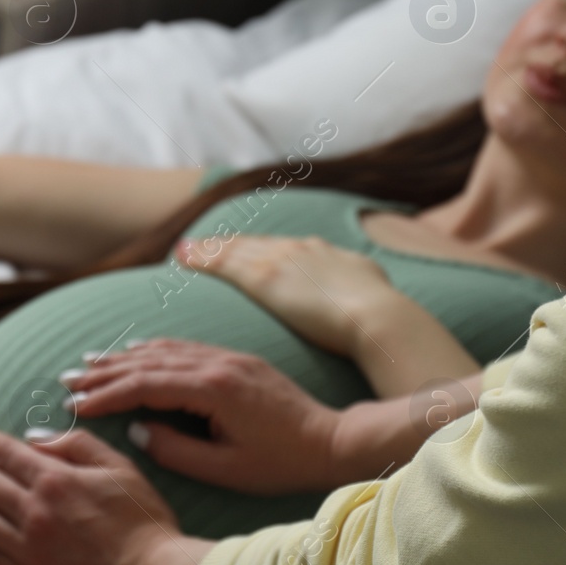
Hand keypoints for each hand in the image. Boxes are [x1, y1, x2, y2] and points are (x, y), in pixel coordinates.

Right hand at [64, 339, 343, 493]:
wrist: (331, 441)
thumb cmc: (281, 463)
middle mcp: (217, 365)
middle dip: (105, 372)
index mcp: (213, 390)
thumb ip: (176, 451)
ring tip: (90, 364)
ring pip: (165, 351)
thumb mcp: (225, 469)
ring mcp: (228, 358)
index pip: (145, 386)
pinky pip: (185, 349)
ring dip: (124, 357)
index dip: (106, 395)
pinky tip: (136, 352)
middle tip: (67, 380)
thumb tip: (140, 429)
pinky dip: (154, 350)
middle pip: (149, 362)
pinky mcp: (237, 361)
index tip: (75, 404)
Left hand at [177, 234, 400, 355]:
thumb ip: (362, 293)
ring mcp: (283, 261)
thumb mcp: (375, 293)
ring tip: (186, 249)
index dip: (264, 250)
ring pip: (236, 249)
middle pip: (257, 244)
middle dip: (231, 245)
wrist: (379, 319)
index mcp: (327, 255)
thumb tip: (368, 302)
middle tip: (205, 244)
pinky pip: (225, 263)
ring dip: (209, 249)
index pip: (287, 249)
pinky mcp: (266, 278)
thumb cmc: (382, 321)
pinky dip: (203, 258)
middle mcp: (302, 250)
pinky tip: (183, 257)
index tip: (249, 251)